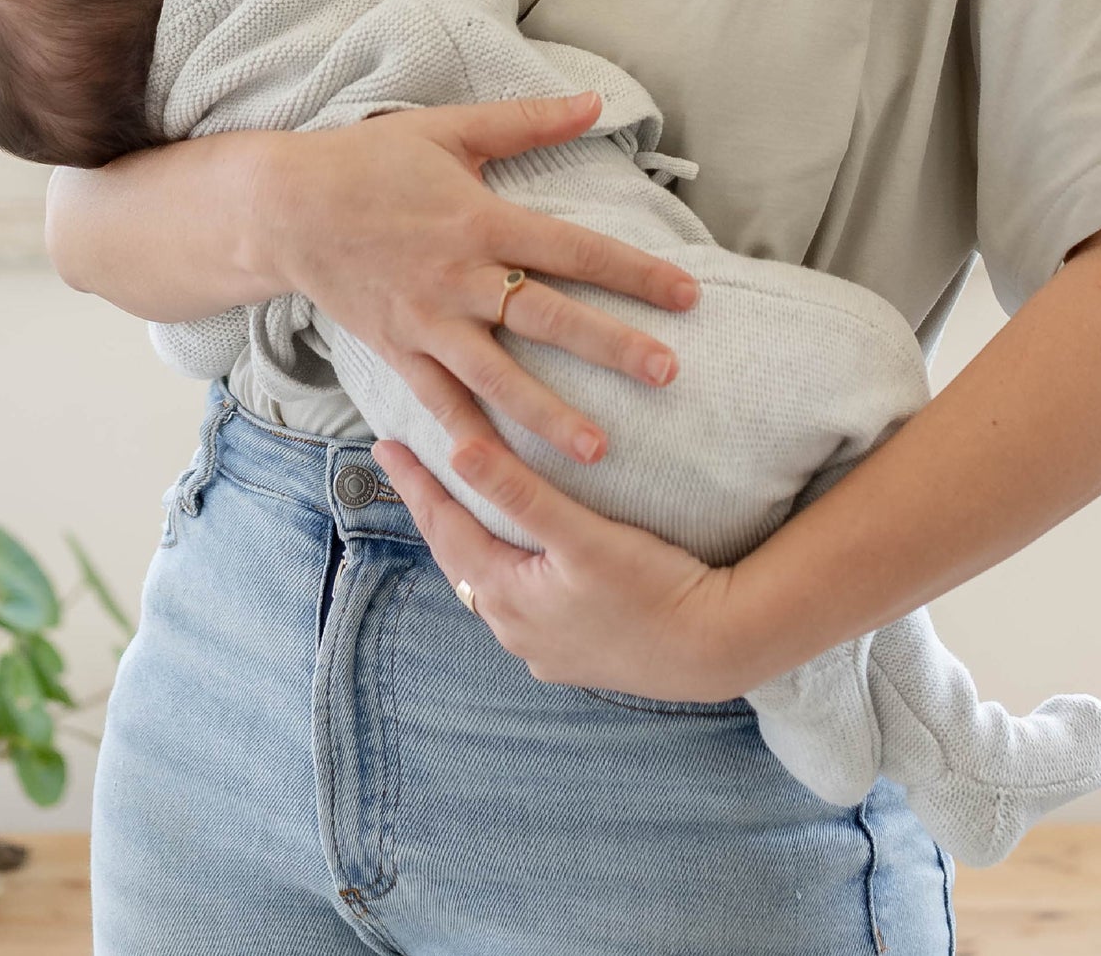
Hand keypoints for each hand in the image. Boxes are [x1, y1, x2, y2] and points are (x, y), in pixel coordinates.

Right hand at [253, 93, 700, 465]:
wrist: (283, 208)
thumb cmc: (368, 161)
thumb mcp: (449, 129)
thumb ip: (526, 121)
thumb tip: (594, 100)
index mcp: (481, 221)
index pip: (574, 250)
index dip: (634, 272)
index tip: (688, 294)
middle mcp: (460, 278)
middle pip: (547, 317)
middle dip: (610, 347)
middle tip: (668, 374)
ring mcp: (427, 322)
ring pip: (497, 377)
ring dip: (548, 415)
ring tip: (599, 451)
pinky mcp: (396, 351)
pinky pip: (438, 402)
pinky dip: (468, 439)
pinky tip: (499, 475)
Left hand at [372, 431, 744, 701]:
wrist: (717, 648)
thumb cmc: (654, 587)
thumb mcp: (583, 535)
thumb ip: (520, 491)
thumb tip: (457, 449)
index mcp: (507, 597)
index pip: (444, 529)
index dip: (414, 484)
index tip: (383, 444)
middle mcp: (515, 630)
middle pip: (461, 559)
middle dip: (437, 513)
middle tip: (414, 469)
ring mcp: (545, 649)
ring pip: (492, 586)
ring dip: (475, 544)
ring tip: (463, 508)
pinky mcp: (578, 656)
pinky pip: (526, 607)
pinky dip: (513, 573)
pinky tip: (526, 563)